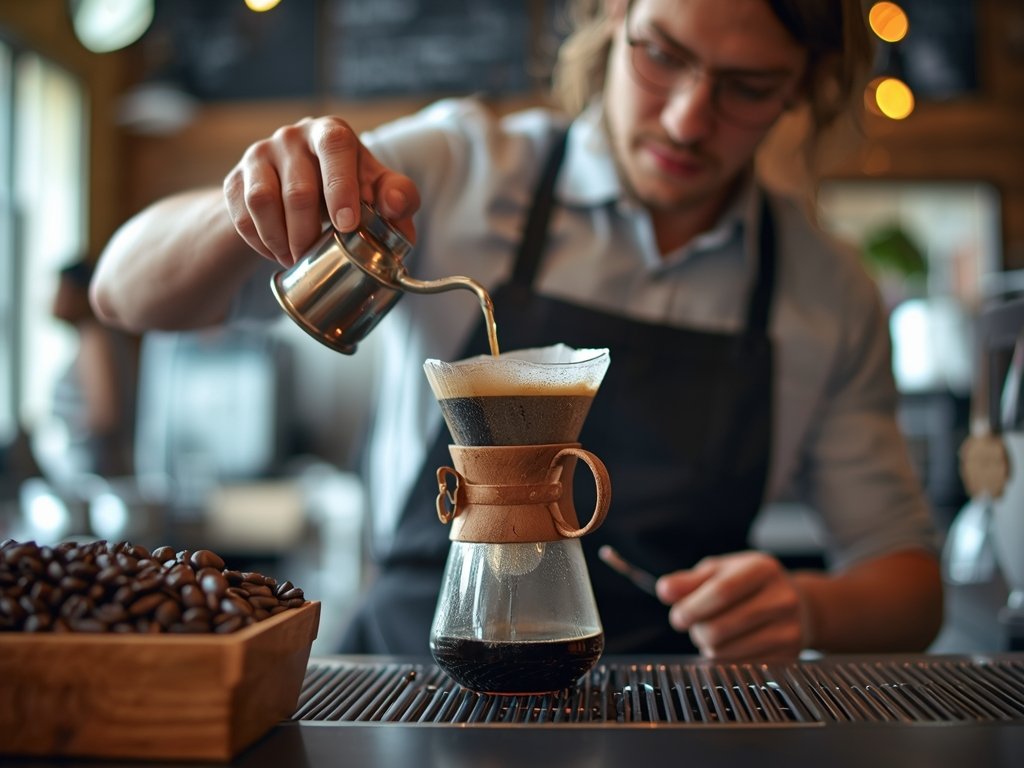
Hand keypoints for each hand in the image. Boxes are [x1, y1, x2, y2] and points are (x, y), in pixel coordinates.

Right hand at [222, 116, 420, 266]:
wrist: (303, 188)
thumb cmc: (351, 188)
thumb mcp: (380, 189)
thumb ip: (400, 196)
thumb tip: (394, 205)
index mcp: (331, 133)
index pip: (335, 148)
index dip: (340, 187)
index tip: (346, 226)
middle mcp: (292, 137)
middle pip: (298, 190)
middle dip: (309, 234)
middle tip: (318, 257)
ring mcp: (260, 155)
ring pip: (263, 202)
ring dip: (281, 240)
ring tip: (296, 258)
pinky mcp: (236, 178)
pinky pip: (242, 215)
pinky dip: (260, 242)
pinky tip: (276, 252)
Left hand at [655, 550, 808, 658]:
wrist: (797, 605)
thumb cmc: (748, 586)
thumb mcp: (719, 572)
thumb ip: (688, 581)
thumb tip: (664, 590)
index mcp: (762, 569)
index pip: (722, 592)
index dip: (693, 608)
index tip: (677, 617)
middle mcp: (782, 598)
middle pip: (721, 627)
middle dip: (697, 631)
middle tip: (694, 627)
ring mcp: (789, 629)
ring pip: (727, 652)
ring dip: (708, 648)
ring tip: (713, 634)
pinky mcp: (788, 656)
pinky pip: (740, 668)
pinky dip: (725, 661)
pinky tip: (730, 646)